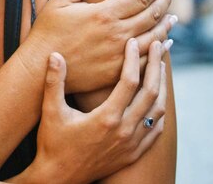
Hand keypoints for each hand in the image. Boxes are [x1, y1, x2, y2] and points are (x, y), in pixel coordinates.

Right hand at [24, 0, 174, 93]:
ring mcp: (119, 54)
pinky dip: (159, 49)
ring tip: (173, 16)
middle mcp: (116, 34)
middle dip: (164, 2)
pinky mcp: (117, 71)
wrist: (39, 68)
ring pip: (153, 38)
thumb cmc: (47, 32)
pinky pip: (146, 60)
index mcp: (104, 13)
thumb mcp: (60, 0)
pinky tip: (164, 44)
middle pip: (151, 15)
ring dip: (165, 25)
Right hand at [29, 39, 167, 183]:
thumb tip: (55, 55)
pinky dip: (160, 112)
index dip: (133, 58)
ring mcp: (131, 144)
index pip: (128, 81)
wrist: (59, 178)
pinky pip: (155, 131)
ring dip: (161, 87)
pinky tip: (157, 102)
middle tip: (158, 46)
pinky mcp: (133, 154)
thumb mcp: (50, 111)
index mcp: (106, 118)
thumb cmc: (52, 144)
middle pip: (150, 93)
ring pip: (157, 111)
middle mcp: (124, 131)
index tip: (132, 42)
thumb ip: (54, 82)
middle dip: (156, 66)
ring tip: (160, 68)